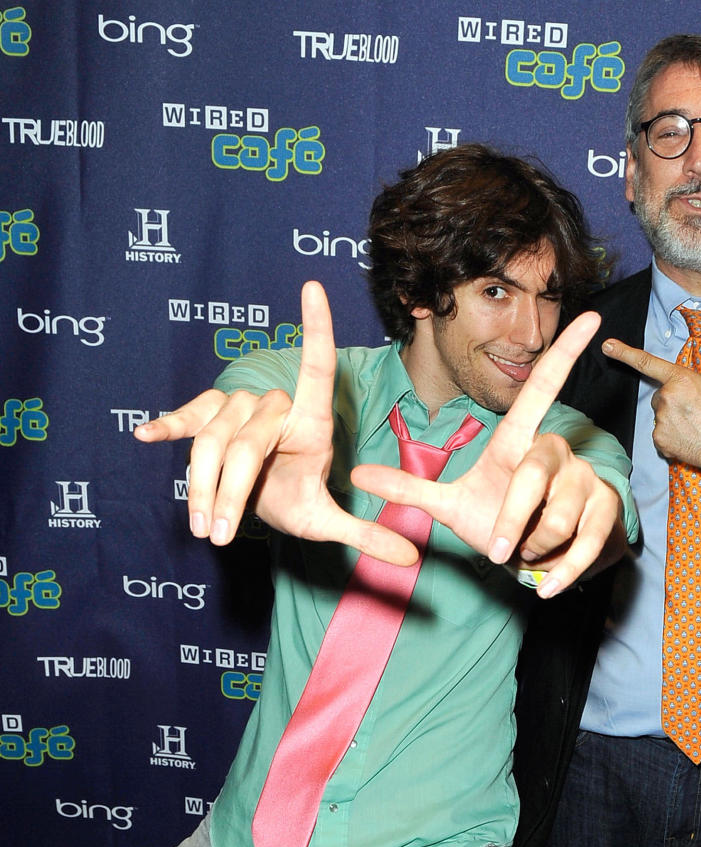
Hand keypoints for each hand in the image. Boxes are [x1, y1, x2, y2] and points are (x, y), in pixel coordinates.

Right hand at [133, 281, 419, 565]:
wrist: (263, 500)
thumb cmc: (298, 499)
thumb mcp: (328, 523)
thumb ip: (365, 535)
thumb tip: (410, 558)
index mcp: (310, 422)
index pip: (317, 368)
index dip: (317, 329)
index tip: (313, 288)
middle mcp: (273, 406)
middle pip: (245, 445)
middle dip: (231, 495)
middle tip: (221, 537)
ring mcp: (237, 408)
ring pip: (212, 443)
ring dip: (203, 490)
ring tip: (204, 531)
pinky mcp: (207, 418)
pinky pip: (187, 420)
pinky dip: (167, 426)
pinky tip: (145, 435)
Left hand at [353, 311, 626, 596]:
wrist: (537, 562)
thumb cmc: (500, 523)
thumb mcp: (452, 507)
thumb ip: (409, 489)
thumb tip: (357, 475)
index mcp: (521, 441)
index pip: (543, 390)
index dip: (565, 353)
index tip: (590, 316)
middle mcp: (559, 451)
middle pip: (536, 474)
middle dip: (512, 519)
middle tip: (499, 551)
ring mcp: (587, 480)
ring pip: (559, 514)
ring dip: (533, 546)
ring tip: (525, 553)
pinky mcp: (607, 512)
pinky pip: (585, 542)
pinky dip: (562, 571)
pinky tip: (548, 586)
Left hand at [600, 337, 700, 499]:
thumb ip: (684, 386)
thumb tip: (670, 392)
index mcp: (681, 379)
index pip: (647, 363)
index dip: (625, 353)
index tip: (608, 346)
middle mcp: (667, 396)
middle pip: (658, 398)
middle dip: (671, 405)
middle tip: (694, 415)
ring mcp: (661, 419)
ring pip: (659, 417)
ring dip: (672, 422)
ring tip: (694, 428)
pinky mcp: (659, 439)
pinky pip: (660, 436)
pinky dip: (671, 439)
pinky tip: (688, 440)